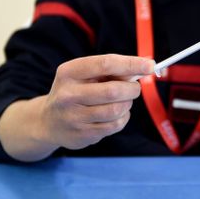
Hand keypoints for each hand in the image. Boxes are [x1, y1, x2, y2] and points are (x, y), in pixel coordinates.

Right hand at [39, 54, 153, 149]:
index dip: (131, 64)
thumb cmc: (76, 91)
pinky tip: (115, 114)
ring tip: (122, 101)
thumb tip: (144, 67)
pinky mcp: (82, 135)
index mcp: (69, 72)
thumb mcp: (86, 75)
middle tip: (133, 88)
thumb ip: (112, 70)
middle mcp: (68, 94)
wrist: (49, 121)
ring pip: (117, 109)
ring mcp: (73, 117)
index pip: (105, 64)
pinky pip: (115, 125)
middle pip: (114, 90)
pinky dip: (123, 117)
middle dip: (132, 88)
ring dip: (127, 104)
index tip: (150, 65)